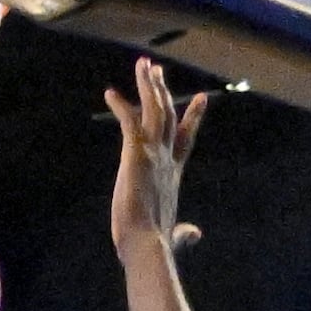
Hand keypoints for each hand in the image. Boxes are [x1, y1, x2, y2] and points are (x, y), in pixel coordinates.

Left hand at [104, 57, 206, 256]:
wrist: (147, 245)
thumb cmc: (156, 245)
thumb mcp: (173, 235)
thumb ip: (183, 233)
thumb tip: (194, 234)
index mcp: (173, 175)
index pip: (185, 139)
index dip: (192, 118)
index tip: (200, 99)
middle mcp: (167, 159)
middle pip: (169, 115)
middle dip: (163, 91)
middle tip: (158, 70)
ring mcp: (154, 153)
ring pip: (155, 109)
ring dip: (148, 86)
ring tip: (143, 65)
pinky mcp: (137, 153)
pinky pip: (129, 120)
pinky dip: (120, 105)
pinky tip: (110, 93)